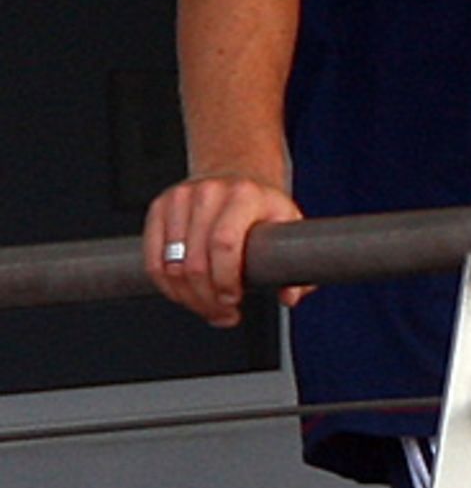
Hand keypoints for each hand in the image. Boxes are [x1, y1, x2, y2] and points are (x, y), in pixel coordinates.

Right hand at [143, 175, 307, 325]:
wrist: (236, 175)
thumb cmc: (262, 208)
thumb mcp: (289, 229)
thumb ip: (299, 266)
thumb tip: (290, 297)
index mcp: (244, 196)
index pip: (224, 244)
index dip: (225, 280)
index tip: (234, 299)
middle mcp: (209, 192)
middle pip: (194, 262)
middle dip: (208, 299)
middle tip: (224, 312)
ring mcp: (180, 198)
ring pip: (171, 266)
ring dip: (188, 298)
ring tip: (208, 306)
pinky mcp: (160, 207)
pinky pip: (153, 261)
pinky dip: (167, 287)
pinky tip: (185, 295)